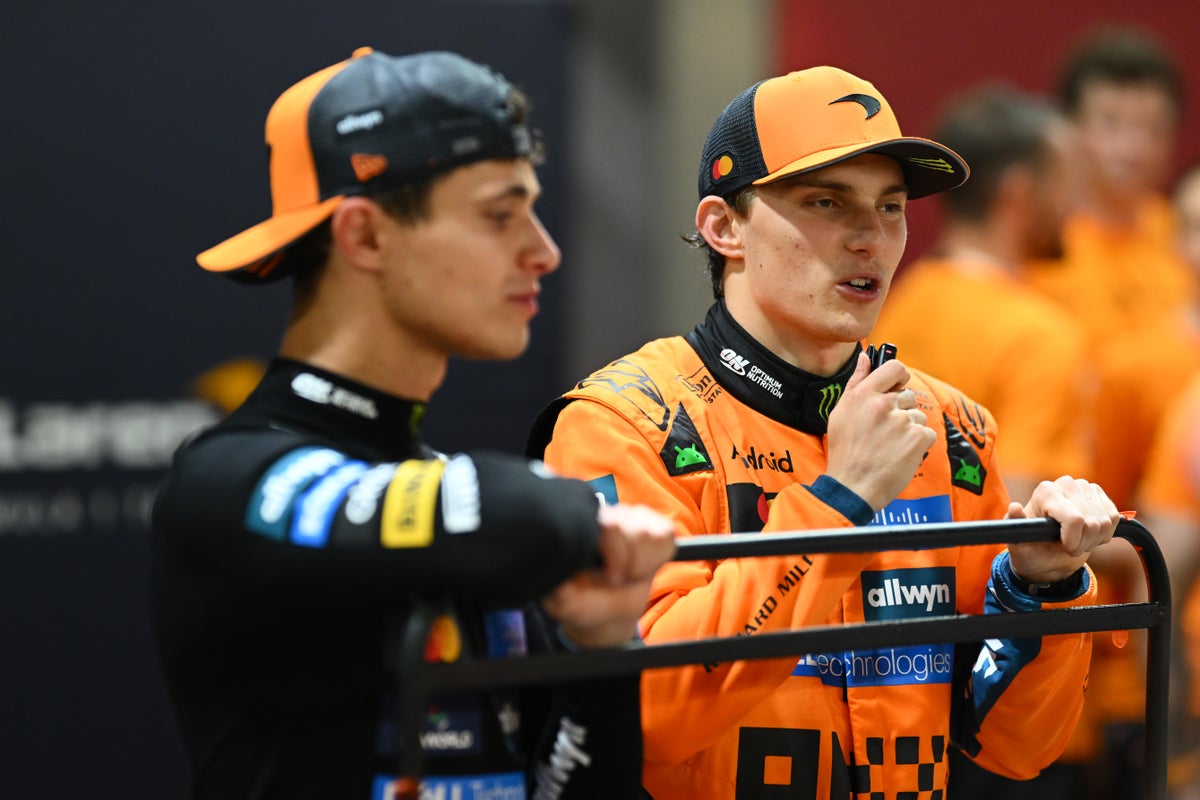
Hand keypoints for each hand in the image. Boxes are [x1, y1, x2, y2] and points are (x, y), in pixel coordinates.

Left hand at [541, 503, 676, 647]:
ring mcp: (635, 517)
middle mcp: (609, 514)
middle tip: (619, 579)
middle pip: (638, 532)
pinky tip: (644, 567)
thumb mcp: (570, 606)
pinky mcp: (657, 527)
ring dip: (645, 564)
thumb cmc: (586, 602)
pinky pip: (667, 537)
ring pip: (653, 535)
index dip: (616, 555)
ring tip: (630, 574)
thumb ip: (564, 599)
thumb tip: (562, 589)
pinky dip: (659, 558)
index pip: (611, 526)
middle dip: (633, 564)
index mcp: (585, 527)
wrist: (610, 610)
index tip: (611, 579)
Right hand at [824, 354, 936, 509]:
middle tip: (884, 431)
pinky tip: (900, 454)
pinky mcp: (917, 438)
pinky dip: (918, 445)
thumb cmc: (844, 451)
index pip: (895, 368)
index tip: (896, 387)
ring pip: (917, 416)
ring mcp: (902, 421)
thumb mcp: (841, 412)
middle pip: (907, 396)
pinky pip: (927, 433)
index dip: (899, 377)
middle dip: (900, 411)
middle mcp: (883, 404)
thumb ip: (856, 382)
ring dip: (909, 429)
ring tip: (890, 445)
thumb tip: (866, 357)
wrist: (852, 485)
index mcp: (864, 394)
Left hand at [1006, 476, 1120, 583]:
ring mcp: (1084, 487)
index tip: (1063, 547)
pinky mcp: (1100, 495)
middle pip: (1091, 523)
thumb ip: (1016, 526)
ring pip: (1104, 522)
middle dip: (1082, 543)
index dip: (1073, 540)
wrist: (1048, 553)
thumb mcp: (1019, 544)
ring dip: (1092, 540)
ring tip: (1076, 540)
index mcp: (1045, 492)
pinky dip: (1104, 534)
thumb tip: (1014, 508)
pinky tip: (1088, 534)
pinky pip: (1113, 519)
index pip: (1074, 519)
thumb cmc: (1032, 550)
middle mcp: (1065, 484)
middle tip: (1068, 546)